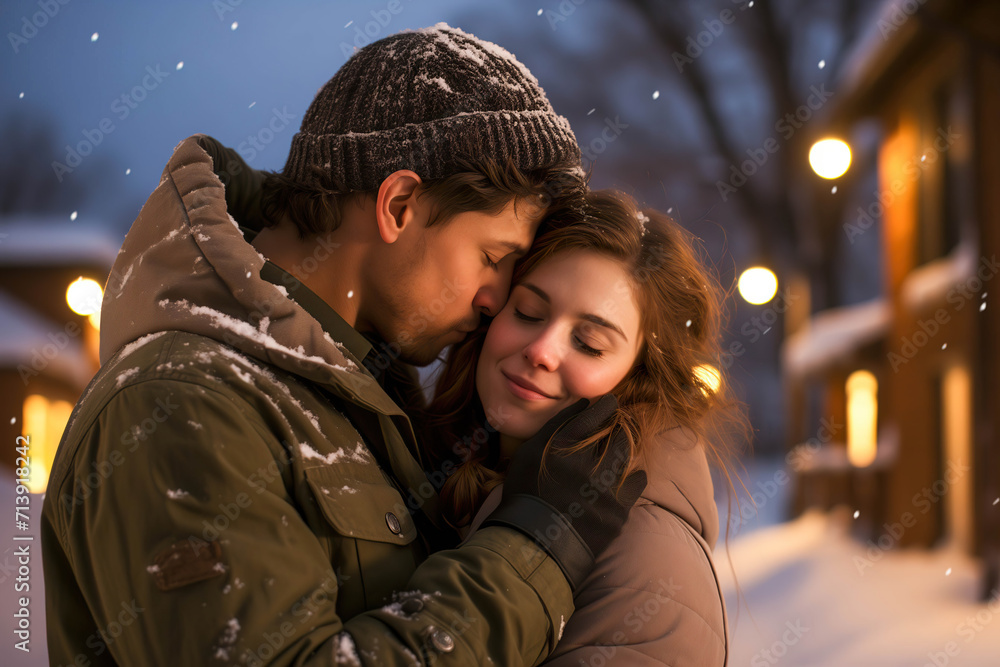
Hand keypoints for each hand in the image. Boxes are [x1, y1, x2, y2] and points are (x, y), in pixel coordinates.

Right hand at [482, 395, 646, 590]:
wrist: (532, 544)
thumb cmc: (524, 495)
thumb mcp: (528, 454)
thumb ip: (554, 427)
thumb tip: (583, 404)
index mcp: (564, 447)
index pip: (593, 416)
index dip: (605, 407)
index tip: (611, 403)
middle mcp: (588, 464)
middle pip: (615, 434)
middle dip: (619, 426)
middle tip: (618, 425)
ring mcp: (605, 488)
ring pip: (626, 455)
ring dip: (625, 448)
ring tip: (620, 449)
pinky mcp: (617, 509)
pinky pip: (636, 483)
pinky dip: (634, 476)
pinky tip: (628, 476)